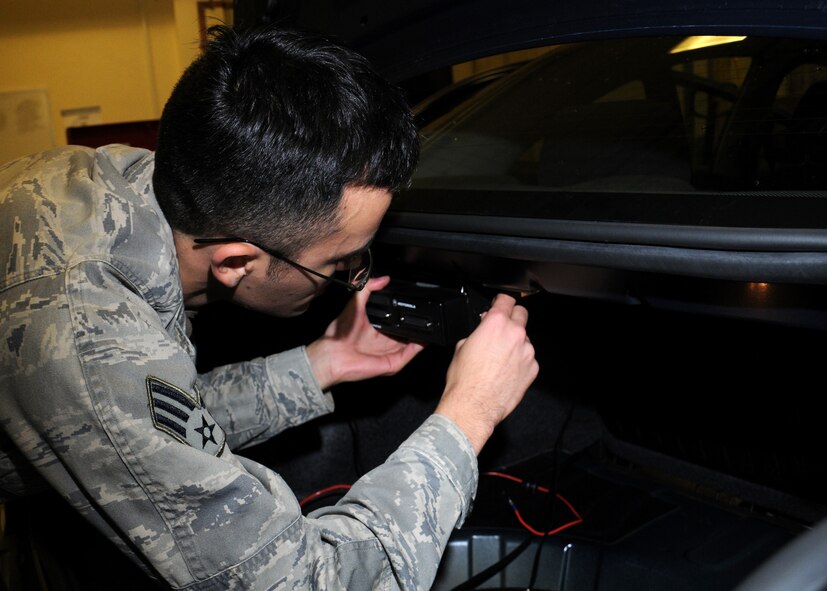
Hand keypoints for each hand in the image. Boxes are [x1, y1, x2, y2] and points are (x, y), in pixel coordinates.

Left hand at [306, 276, 424, 389]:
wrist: (333, 354)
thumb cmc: (339, 333)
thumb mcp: (355, 303)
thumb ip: (367, 288)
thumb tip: (383, 278)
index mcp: (377, 328)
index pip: (397, 320)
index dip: (407, 313)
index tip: (417, 304)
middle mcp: (385, 341)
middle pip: (408, 332)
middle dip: (418, 324)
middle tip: (428, 313)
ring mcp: (390, 353)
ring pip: (412, 344)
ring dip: (422, 335)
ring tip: (432, 323)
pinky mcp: (393, 363)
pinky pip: (410, 355)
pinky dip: (419, 347)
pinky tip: (425, 337)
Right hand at [435, 293, 537, 453]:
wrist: (473, 406)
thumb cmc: (464, 380)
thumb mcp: (461, 346)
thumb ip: (477, 332)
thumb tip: (482, 329)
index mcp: (495, 324)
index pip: (506, 299)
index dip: (501, 301)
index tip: (500, 304)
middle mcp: (514, 334)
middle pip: (521, 314)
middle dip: (512, 318)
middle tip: (502, 327)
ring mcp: (526, 352)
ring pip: (525, 338)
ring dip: (515, 343)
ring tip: (500, 358)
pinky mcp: (532, 368)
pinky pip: (528, 358)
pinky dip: (520, 361)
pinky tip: (506, 371)